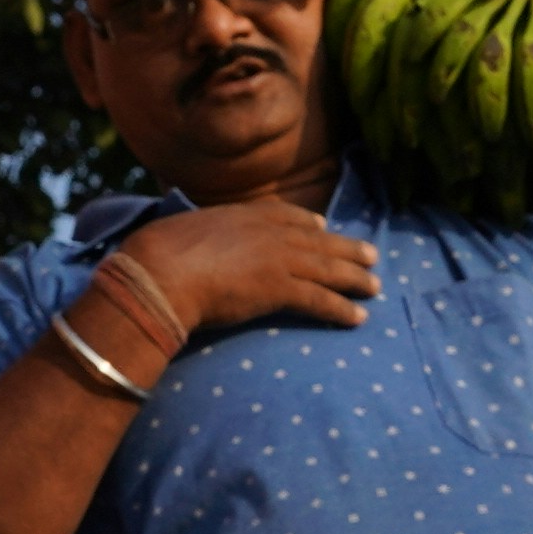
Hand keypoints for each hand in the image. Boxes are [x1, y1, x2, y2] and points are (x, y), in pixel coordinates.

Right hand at [115, 200, 379, 343]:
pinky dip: (341, 309)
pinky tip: (357, 318)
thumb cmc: (157, 255)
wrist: (160, 272)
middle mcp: (267, 232)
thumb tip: (181, 243)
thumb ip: (194, 236)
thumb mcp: (179, 232)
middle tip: (371, 256)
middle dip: (346, 249)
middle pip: (317, 240)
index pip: (286, 215)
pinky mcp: (280, 288)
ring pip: (327, 268)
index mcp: (242, 215)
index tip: (322, 227)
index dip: (308, 223)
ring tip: (375, 287)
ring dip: (354, 278)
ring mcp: (277, 259)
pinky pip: (319, 300)